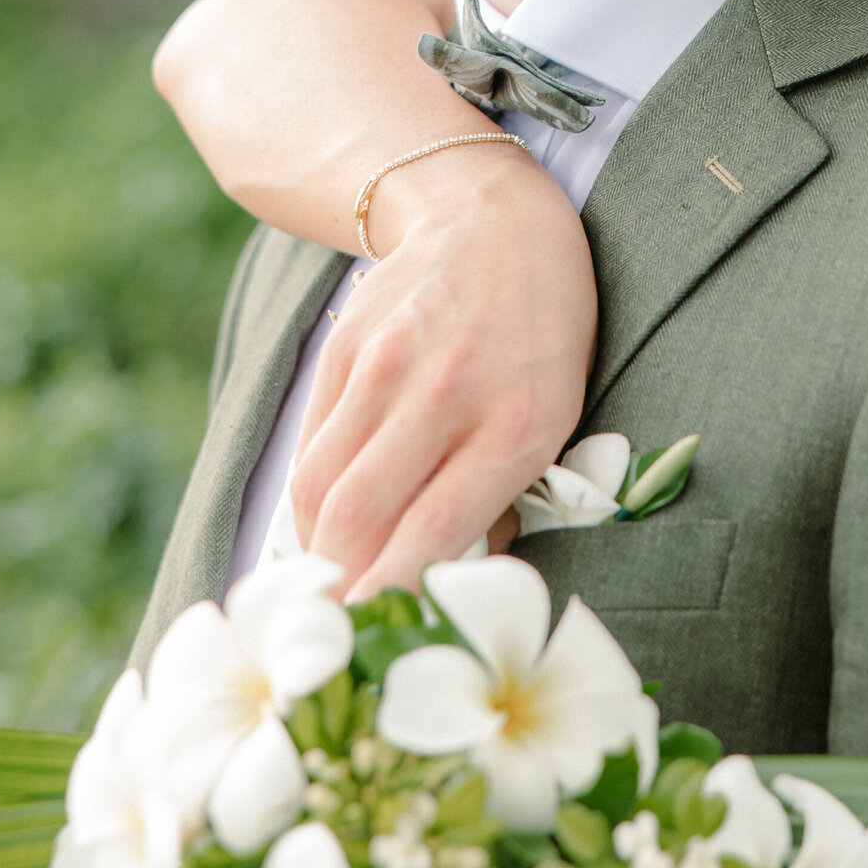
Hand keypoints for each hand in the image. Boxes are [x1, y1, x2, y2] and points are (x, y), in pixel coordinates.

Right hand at [288, 147, 596, 598]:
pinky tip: (326, 519)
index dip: (391, 598)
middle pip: (358, 518)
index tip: (371, 647)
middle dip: (337, 589)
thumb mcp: (557, 413)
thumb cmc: (541, 334)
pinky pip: (310, 445)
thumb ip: (505, 495)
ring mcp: (388, 366)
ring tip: (326, 583)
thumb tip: (455, 578)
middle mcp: (447, 394)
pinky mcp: (346, 348)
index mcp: (517, 424)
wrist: (492, 219)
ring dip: (315, 550)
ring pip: (319, 487)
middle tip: (332, 634)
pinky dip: (312, 496)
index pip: (432, 532)